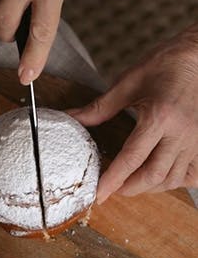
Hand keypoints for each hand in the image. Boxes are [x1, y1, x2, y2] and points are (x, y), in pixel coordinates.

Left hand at [68, 26, 197, 202]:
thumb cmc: (165, 64)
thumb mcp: (129, 82)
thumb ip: (100, 107)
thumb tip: (72, 118)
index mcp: (159, 116)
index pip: (131, 158)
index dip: (112, 180)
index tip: (99, 194)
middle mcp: (181, 133)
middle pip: (153, 175)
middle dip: (130, 188)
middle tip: (113, 188)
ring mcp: (196, 140)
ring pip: (173, 179)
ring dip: (150, 187)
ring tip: (133, 182)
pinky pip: (192, 174)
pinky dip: (175, 181)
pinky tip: (162, 176)